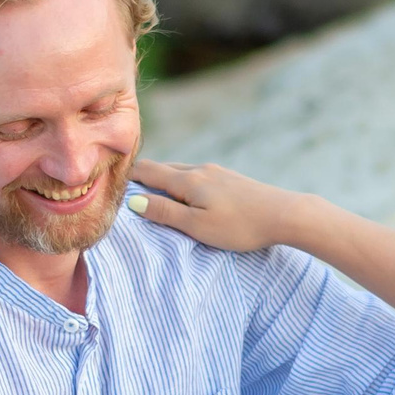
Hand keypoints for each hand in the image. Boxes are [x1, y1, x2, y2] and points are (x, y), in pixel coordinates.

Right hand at [124, 160, 312, 252]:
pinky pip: (196, 177)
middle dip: (142, 178)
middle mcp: (200, 170)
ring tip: (151, 195)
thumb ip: (165, 213)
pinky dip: (182, 184)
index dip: (126, 176)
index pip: (147, 171)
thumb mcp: (197, 226)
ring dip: (163, 181)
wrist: (286, 214)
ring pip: (180, 172)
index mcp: (188, 180)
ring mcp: (217, 172)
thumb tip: (134, 201)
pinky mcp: (230, 179)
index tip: (109, 183)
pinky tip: (185, 196)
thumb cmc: (240, 226)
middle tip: (124, 190)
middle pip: (162, 168)